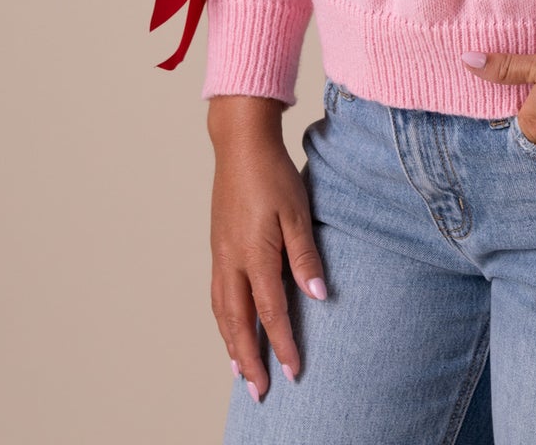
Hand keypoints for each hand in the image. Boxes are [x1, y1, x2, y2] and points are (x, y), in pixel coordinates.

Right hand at [206, 96, 327, 404]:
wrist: (240, 144)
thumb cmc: (273, 173)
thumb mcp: (298, 211)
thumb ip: (305, 255)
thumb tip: (318, 296)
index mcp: (255, 253)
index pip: (271, 310)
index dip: (282, 344)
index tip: (293, 372)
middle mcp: (232, 260)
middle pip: (238, 323)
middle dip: (249, 360)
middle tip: (259, 392)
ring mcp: (221, 254)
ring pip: (222, 312)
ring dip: (232, 345)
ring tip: (240, 371)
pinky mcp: (218, 246)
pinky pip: (217, 295)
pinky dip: (223, 320)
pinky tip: (230, 326)